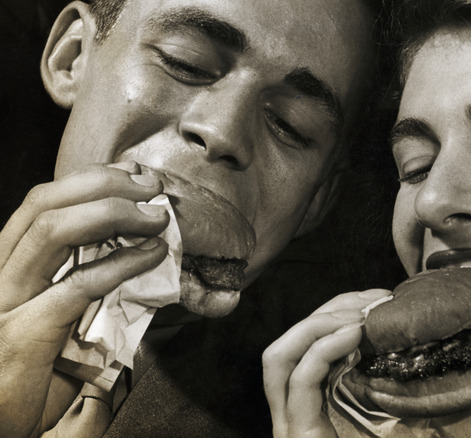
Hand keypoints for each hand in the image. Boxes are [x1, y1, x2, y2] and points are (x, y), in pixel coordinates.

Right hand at [0, 161, 169, 437]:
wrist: (3, 426)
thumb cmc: (35, 371)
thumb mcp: (62, 317)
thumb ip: (88, 281)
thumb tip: (144, 251)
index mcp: (7, 264)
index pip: (42, 202)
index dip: (92, 181)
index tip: (137, 177)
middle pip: (44, 205)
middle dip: (106, 186)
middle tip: (153, 189)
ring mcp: (4, 302)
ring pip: (51, 232)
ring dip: (113, 214)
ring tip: (157, 218)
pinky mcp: (21, 335)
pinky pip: (76, 285)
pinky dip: (120, 264)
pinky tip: (151, 256)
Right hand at [263, 289, 390, 437]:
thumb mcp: (388, 410)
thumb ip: (384, 380)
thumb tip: (401, 338)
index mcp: (310, 403)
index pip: (306, 342)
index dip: (336, 312)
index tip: (376, 299)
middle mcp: (293, 410)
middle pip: (291, 341)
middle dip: (328, 311)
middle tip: (371, 300)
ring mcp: (291, 423)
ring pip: (281, 356)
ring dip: (320, 325)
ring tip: (359, 316)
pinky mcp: (300, 434)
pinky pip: (302, 380)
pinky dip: (324, 349)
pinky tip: (354, 335)